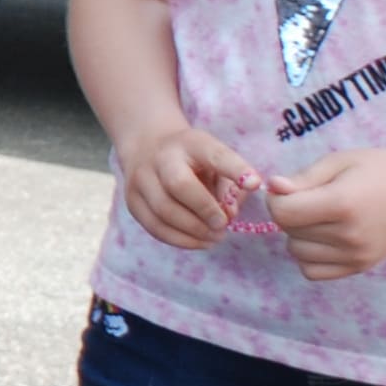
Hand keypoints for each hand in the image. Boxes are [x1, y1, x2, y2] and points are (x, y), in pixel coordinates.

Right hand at [119, 124, 261, 252]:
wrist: (147, 148)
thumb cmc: (194, 159)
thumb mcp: (216, 159)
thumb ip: (231, 184)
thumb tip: (230, 215)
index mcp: (190, 143)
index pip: (214, 154)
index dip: (235, 169)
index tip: (254, 184)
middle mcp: (160, 158)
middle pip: (178, 185)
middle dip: (205, 210)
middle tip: (223, 226)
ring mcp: (140, 180)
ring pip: (163, 211)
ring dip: (193, 231)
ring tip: (214, 238)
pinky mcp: (132, 201)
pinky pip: (154, 227)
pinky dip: (179, 240)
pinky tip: (198, 241)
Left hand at [266, 144, 385, 281]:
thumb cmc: (379, 168)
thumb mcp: (338, 162)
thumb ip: (302, 178)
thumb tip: (271, 187)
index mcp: (343, 204)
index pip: (282, 213)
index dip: (276, 199)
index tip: (288, 189)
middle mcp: (350, 235)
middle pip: (288, 231)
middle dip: (289, 213)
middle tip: (311, 198)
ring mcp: (358, 255)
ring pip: (296, 252)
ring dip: (298, 235)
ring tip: (321, 217)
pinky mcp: (362, 266)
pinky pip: (312, 272)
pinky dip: (309, 256)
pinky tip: (323, 238)